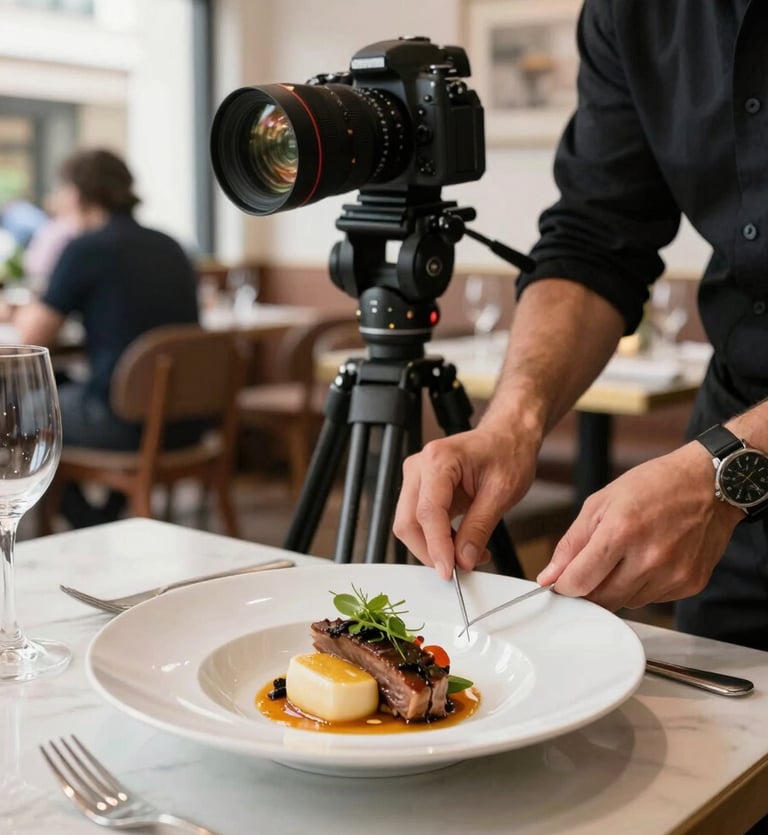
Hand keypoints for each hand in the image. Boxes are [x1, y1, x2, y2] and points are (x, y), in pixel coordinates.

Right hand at [393, 426, 537, 579]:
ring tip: (467, 553)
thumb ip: (479, 528)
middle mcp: (419, 466)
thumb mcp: (502, 493)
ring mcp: (416, 477)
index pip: (427, 513)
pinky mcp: (420, 488)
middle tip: (460, 568)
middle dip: (431, 551)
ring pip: (409, 525)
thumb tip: (463, 559)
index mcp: (438, 460)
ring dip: (434, 547)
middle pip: (408, 522)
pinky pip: (419, 521)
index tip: (449, 572)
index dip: (436, 547)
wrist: (508, 436)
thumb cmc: (507, 452)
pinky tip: (460, 543)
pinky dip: (436, 539)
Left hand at [537, 443, 742, 608]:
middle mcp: (649, 558)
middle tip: (592, 567)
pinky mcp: (689, 584)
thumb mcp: (600, 503)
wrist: (709, 485)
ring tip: (626, 555)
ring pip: (626, 603)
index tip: (561, 582)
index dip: (564, 586)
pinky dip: (642, 586)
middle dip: (588, 589)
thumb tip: (548, 577)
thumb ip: (571, 543)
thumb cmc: (653, 486)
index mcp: (621, 532)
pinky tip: (650, 559)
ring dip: (616, 587)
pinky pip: (652, 600)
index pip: (579, 582)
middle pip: (601, 600)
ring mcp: (672, 574)